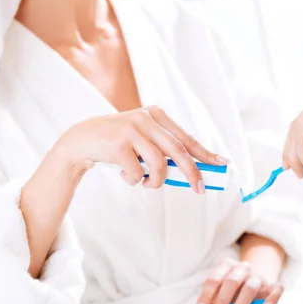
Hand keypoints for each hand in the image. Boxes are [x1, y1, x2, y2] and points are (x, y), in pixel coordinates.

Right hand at [53, 105, 225, 192]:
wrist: (81, 140)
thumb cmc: (119, 144)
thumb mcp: (143, 140)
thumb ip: (164, 151)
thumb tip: (192, 172)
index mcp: (156, 115)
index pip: (186, 137)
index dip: (205, 152)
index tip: (221, 164)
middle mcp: (145, 118)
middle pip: (178, 150)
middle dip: (191, 172)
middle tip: (199, 189)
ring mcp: (130, 129)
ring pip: (158, 165)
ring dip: (155, 181)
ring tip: (147, 183)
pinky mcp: (117, 144)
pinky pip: (137, 173)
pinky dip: (134, 181)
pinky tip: (125, 175)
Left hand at [196, 259, 283, 303]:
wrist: (258, 279)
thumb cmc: (235, 289)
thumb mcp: (222, 291)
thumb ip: (215, 299)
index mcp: (227, 265)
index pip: (214, 279)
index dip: (206, 295)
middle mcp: (243, 268)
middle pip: (231, 282)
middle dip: (221, 302)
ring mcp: (259, 276)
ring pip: (250, 288)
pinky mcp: (273, 285)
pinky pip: (276, 289)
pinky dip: (271, 298)